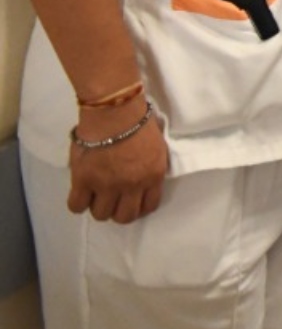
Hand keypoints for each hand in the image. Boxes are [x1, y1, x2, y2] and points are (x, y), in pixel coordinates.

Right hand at [67, 101, 166, 223]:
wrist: (115, 111)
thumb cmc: (137, 121)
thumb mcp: (157, 146)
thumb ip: (150, 166)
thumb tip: (142, 176)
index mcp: (153, 175)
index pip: (149, 206)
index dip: (139, 207)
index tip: (131, 202)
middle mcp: (132, 185)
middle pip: (124, 217)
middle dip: (118, 211)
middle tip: (112, 200)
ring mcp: (107, 185)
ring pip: (101, 214)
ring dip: (98, 206)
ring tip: (96, 194)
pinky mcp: (84, 181)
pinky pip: (77, 205)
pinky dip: (78, 202)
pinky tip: (81, 193)